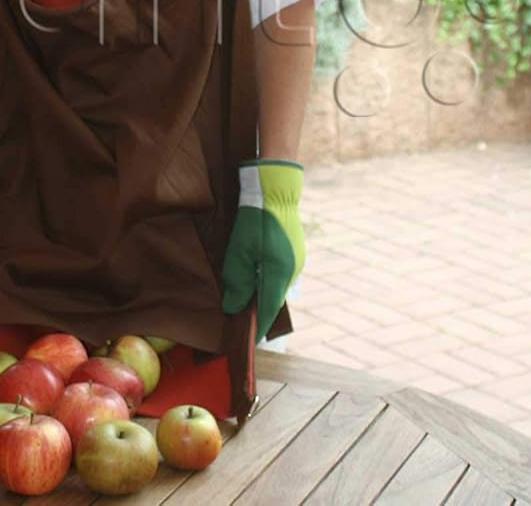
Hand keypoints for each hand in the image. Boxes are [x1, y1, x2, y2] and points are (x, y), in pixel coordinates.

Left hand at [221, 159, 304, 342]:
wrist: (275, 190)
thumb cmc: (255, 219)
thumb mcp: (239, 252)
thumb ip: (237, 282)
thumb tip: (234, 307)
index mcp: (279, 275)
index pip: (268, 311)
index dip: (257, 327)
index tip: (247, 340)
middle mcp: (292, 272)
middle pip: (273, 299)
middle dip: (258, 310)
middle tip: (240, 317)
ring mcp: (297, 261)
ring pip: (277, 286)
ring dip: (262, 292)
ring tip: (244, 295)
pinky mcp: (295, 251)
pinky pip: (280, 273)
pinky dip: (267, 279)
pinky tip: (255, 273)